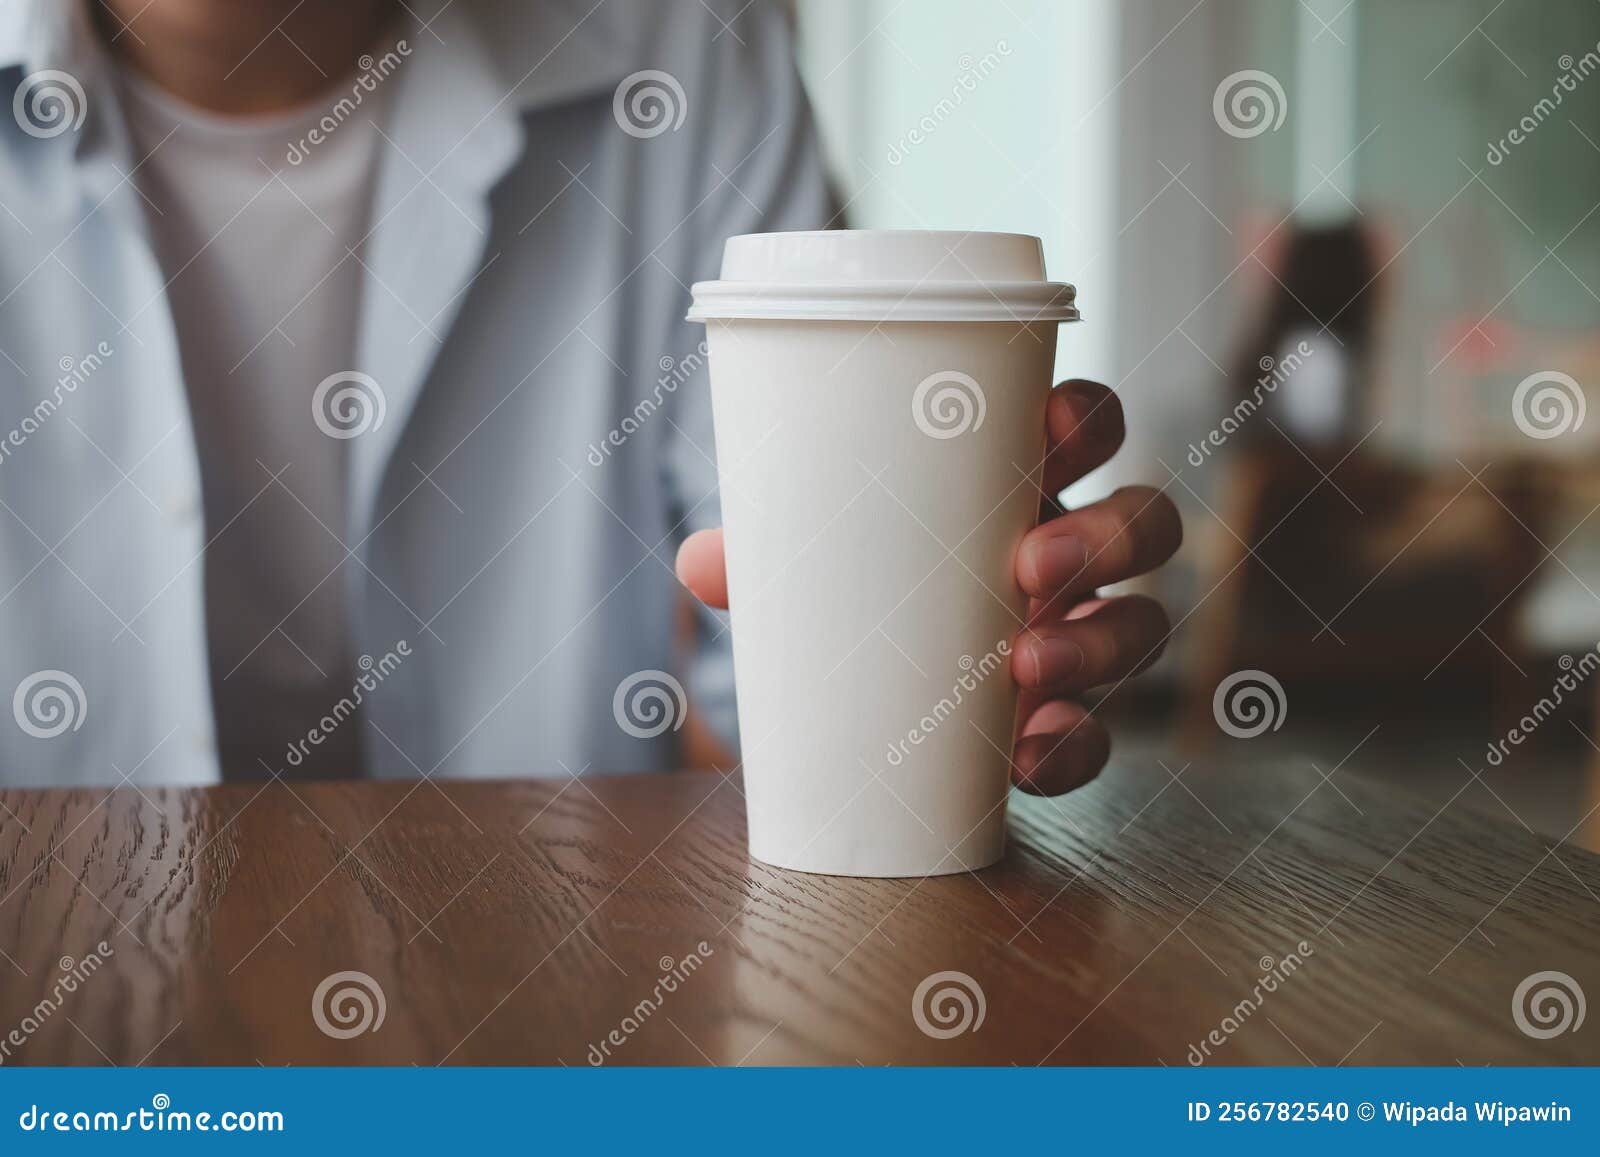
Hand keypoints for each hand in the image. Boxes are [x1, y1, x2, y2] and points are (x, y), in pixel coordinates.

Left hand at [676, 379, 1181, 795]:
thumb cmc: (858, 589)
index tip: (1049, 429)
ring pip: (1146, 623)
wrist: (864, 701)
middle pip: (1145, 521)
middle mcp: (1070, 553)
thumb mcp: (819, 561)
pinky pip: (1102, 735)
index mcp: (1018, 485)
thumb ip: (772, 555)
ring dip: (1100, 643)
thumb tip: (702, 562)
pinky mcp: (1070, 719)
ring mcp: (1080, 634)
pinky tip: (1026, 757)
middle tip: (1031, 566)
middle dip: (1107, 537)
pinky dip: (1074, 748)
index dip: (1088, 418)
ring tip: (1025, 667)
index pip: (1089, 425)